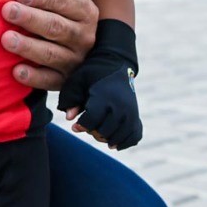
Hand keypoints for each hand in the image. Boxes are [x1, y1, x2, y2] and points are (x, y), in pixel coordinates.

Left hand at [1, 0, 98, 90]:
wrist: (81, 42)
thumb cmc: (66, 9)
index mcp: (85, 11)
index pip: (64, 3)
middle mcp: (84, 37)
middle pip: (56, 28)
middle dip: (30, 19)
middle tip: (7, 11)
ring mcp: (75, 61)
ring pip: (52, 54)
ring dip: (28, 47)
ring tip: (6, 39)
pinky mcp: (65, 81)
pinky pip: (50, 81)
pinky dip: (33, 77)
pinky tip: (16, 71)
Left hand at [57, 19, 141, 149]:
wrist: (115, 64)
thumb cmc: (91, 74)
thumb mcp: (77, 81)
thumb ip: (70, 98)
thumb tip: (69, 118)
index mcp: (104, 97)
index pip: (91, 121)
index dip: (81, 126)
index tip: (75, 126)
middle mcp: (120, 106)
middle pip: (104, 132)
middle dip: (92, 132)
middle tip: (88, 126)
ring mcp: (131, 113)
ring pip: (118, 137)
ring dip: (106, 139)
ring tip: (98, 132)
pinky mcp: (137, 116)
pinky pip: (134, 137)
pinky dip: (124, 142)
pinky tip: (114, 141)